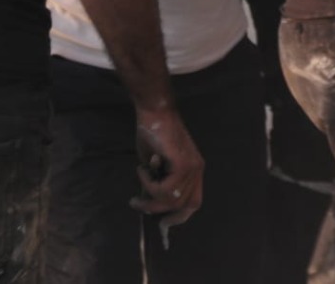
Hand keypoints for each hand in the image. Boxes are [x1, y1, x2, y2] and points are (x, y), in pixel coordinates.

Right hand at [132, 107, 203, 226]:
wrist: (154, 112)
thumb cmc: (153, 135)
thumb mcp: (155, 166)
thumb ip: (157, 183)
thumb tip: (150, 205)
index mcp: (195, 170)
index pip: (194, 203)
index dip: (179, 216)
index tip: (161, 222)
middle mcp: (198, 170)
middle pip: (182, 206)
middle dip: (156, 208)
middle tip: (136, 202)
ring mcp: (193, 166)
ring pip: (171, 199)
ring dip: (149, 194)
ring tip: (141, 175)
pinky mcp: (183, 163)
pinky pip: (165, 188)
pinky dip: (149, 183)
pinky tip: (143, 167)